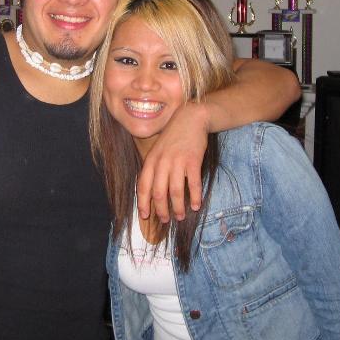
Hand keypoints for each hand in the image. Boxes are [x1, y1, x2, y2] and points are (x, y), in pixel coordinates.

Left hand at [137, 101, 208, 221]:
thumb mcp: (158, 150)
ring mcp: (177, 161)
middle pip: (158, 193)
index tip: (146, 216)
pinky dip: (194, 197)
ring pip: (175, 192)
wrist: (190, 118)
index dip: (143, 203)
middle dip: (161, 210)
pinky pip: (193, 184)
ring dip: (178, 207)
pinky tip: (196, 205)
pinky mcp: (193, 161)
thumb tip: (152, 192)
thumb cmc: (173, 137)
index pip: (143, 186)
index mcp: (151, 160)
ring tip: (181, 216)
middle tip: (165, 220)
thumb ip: (154, 168)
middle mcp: (162, 162)